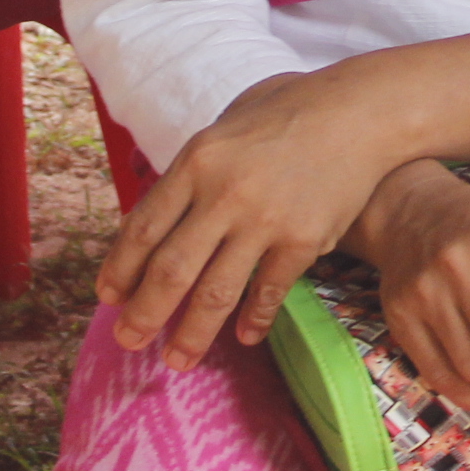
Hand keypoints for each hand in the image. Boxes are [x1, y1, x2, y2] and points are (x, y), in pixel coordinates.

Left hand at [96, 71, 399, 366]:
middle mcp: (224, 195)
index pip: (144, 228)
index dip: (122, 269)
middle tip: (128, 341)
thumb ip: (194, 169)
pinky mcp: (303, 241)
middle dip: (144, 314)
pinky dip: (254, 320)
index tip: (109, 297)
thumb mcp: (227, 124)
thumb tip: (161, 217)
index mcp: (197, 162)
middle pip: (170, 270)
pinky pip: (268, 293)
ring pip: (215, 294)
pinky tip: (243, 338)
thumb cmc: (290, 109)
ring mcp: (264, 221)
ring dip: (191, 334)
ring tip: (177, 360)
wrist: (360, 112)